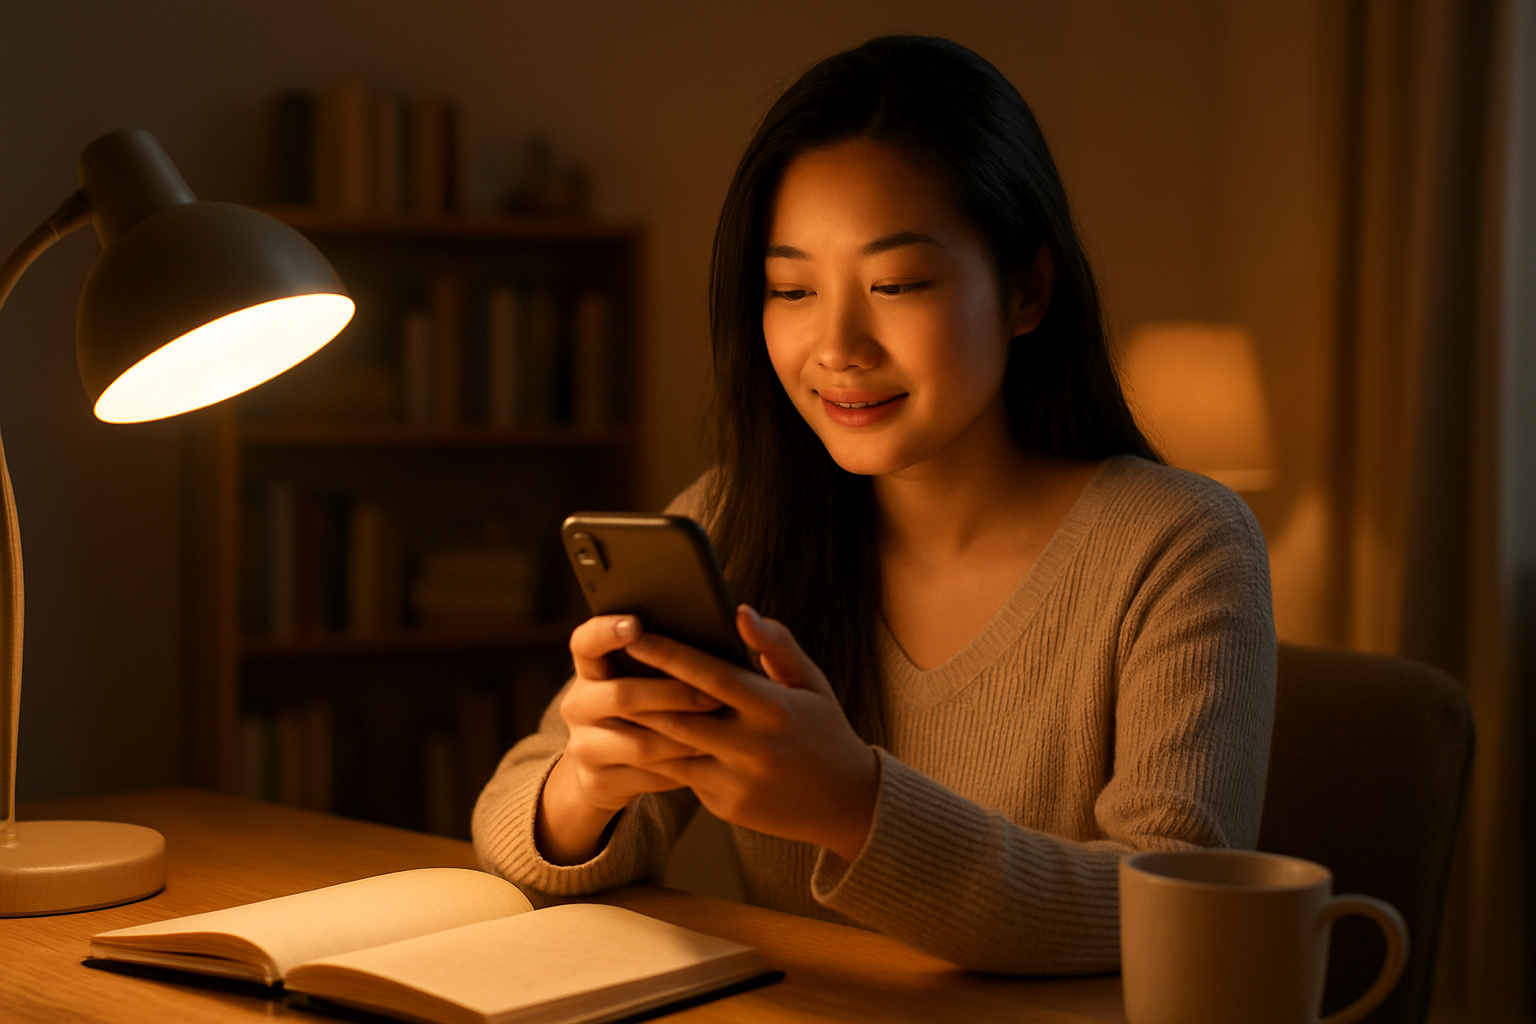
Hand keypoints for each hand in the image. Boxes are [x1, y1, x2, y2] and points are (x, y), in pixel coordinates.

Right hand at [537, 614, 721, 864]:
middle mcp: (578, 705)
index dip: (605, 632)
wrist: (606, 768)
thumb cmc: (642, 705)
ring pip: (640, 743)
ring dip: (684, 737)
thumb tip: (719, 626)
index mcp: (589, 670)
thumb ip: (661, 655)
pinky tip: (707, 758)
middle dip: (672, 694)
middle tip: (715, 694)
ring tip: (720, 729)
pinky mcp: (598, 782)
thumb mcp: (637, 678)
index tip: (636, 624)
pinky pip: (646, 776)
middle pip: (622, 696)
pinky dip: (680, 768)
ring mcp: (584, 747)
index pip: (585, 642)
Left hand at [622, 605, 878, 862]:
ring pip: (672, 749)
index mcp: (774, 708)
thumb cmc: (825, 731)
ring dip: (641, 725)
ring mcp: (737, 780)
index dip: (668, 653)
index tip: (635, 634)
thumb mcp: (811, 683)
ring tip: (615, 700)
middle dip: (639, 690)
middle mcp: (753, 745)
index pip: (710, 675)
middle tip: (608, 667)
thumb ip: (776, 645)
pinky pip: (684, 776)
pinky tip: (642, 736)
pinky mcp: (726, 806)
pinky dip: (664, 755)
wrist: (846, 803)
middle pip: (679, 714)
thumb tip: (740, 612)